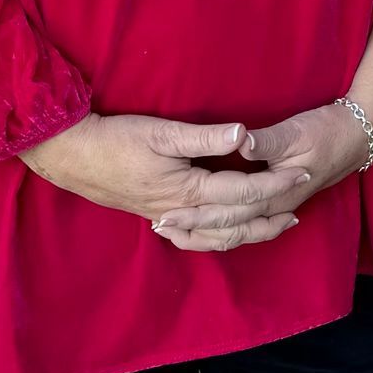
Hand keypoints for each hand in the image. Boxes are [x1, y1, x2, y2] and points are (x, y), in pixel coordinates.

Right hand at [23, 113, 310, 250]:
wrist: (70, 155)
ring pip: (217, 237)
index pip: (243, 192)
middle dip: (271, 213)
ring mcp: (167, 218)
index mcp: (188, 189)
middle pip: (236, 222)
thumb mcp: (161, 131)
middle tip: (300, 205)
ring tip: (276, 226)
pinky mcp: (155, 216)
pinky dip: (216, 240)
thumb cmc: (115, 138)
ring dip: (249, 233)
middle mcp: (181, 211)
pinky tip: (227, 236)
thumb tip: (244, 135)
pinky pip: (194, 239)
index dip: (275, 184)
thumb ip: (204, 136)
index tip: (301, 174)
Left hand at [146, 101, 372, 249]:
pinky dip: (226, 229)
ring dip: (207, 232)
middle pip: (228, 226)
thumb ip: (264, 142)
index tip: (166, 212)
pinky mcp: (280, 199)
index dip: (196, 213)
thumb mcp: (295, 131)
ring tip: (176, 233)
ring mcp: (280, 205)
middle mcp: (276, 206)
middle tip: (158, 225)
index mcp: (276, 191)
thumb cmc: (327, 130)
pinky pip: (248, 223)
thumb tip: (237, 142)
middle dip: (193, 227)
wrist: (360, 135)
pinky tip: (211, 226)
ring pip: (239, 231)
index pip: (229, 210)